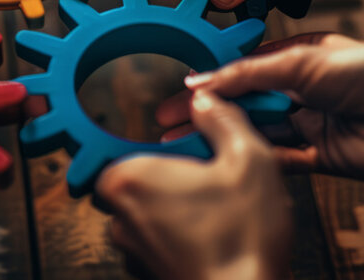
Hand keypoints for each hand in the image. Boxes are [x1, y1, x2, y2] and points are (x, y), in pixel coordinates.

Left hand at [96, 90, 290, 279]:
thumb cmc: (242, 237)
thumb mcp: (248, 159)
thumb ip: (223, 120)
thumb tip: (207, 99)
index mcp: (128, 179)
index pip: (115, 144)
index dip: (156, 142)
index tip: (181, 145)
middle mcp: (119, 214)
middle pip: (137, 177)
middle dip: (173, 173)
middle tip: (212, 175)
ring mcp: (131, 247)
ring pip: (149, 209)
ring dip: (179, 204)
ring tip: (219, 206)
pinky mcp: (147, 270)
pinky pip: (159, 238)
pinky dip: (182, 232)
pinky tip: (215, 232)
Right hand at [159, 34, 363, 180]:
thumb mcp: (299, 62)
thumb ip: (247, 74)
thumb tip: (203, 81)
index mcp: (299, 59)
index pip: (244, 71)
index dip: (211, 84)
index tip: (180, 96)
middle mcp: (303, 91)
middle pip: (245, 104)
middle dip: (208, 114)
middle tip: (169, 126)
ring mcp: (310, 124)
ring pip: (257, 133)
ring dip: (225, 138)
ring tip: (189, 147)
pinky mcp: (319, 157)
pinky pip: (279, 159)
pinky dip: (254, 158)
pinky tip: (226, 160)